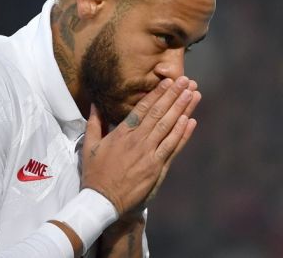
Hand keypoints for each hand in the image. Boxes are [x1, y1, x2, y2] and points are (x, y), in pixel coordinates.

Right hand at [81, 76, 200, 215]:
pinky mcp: (156, 167)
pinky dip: (182, 134)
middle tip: (187, 81)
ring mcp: (148, 153)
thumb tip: (95, 104)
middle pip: (159, 113)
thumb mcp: (89, 146)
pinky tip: (191, 120)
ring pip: (169, 126)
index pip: (143, 108)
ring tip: (193, 95)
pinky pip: (172, 147)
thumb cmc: (95, 174)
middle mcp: (137, 140)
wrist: (103, 201)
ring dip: (182, 109)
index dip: (157, 93)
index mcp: (122, 133)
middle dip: (174, 95)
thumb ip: (94, 123)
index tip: (169, 81)